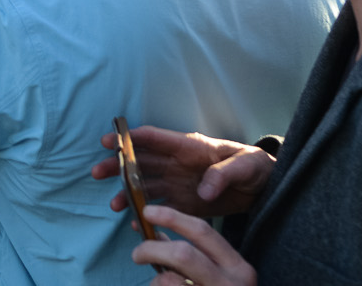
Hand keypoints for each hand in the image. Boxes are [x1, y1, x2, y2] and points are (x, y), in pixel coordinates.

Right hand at [89, 126, 273, 218]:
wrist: (263, 188)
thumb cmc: (254, 167)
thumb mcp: (244, 166)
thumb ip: (223, 174)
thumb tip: (203, 189)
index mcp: (189, 147)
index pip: (155, 138)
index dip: (132, 138)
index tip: (110, 140)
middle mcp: (177, 163)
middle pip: (142, 161)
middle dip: (119, 165)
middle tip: (98, 172)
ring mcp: (178, 183)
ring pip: (146, 185)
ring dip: (128, 192)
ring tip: (113, 204)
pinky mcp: (184, 203)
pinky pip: (161, 208)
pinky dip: (147, 215)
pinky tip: (136, 224)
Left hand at [132, 205, 259, 285]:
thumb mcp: (216, 276)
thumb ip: (189, 255)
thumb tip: (154, 232)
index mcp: (238, 268)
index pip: (203, 232)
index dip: (172, 217)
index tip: (147, 212)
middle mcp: (232, 285)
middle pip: (182, 253)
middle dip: (152, 248)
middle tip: (137, 254)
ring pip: (168, 281)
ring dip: (155, 282)